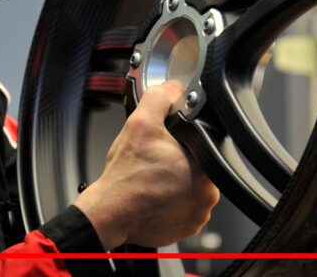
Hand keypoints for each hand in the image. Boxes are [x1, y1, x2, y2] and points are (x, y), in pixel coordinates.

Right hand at [73, 81, 219, 249]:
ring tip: (152, 179)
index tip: (167, 146)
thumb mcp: (140, 124)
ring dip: (175, 183)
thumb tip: (173, 87)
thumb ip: (160, 99)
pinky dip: (171, 203)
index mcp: (204, 168)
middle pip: (198, 166)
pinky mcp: (187, 228)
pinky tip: (154, 196)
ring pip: (191, 188)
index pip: (204, 144)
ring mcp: (198, 215)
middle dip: (178, 161)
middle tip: (155, 162)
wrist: (108, 213)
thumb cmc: (124, 177)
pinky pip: (184, 208)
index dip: (184, 141)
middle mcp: (207, 194)